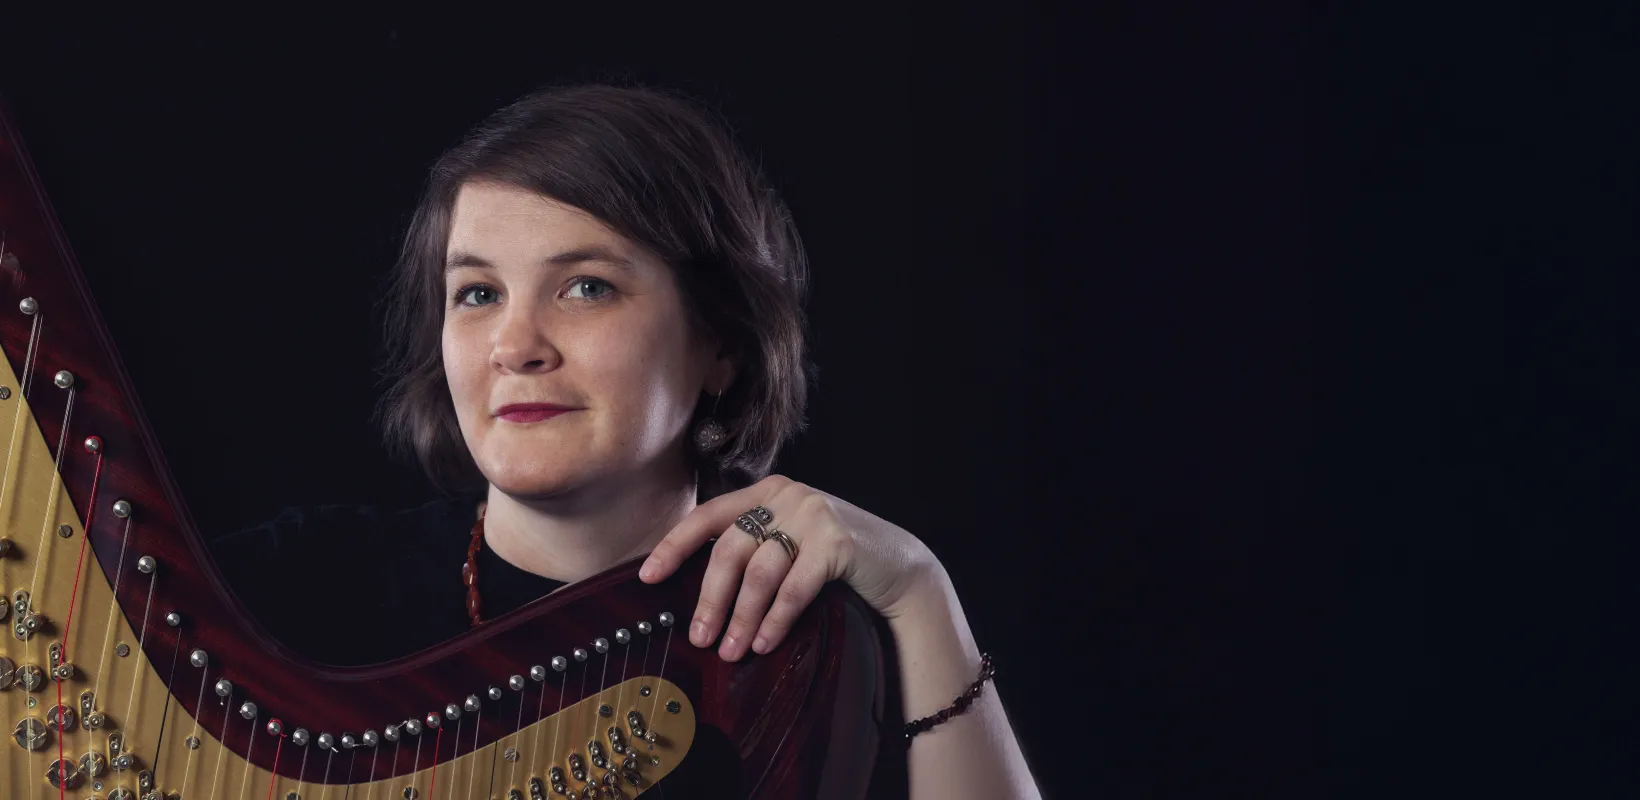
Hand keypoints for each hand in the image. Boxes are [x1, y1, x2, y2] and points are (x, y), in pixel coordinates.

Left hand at [639, 474, 943, 660]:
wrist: (899, 564)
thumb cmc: (833, 559)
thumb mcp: (788, 540)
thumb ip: (752, 547)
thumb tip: (699, 595)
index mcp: (766, 492)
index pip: (707, 516)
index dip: (674, 546)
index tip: (648, 576)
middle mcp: (787, 495)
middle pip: (730, 550)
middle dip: (710, 599)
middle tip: (699, 638)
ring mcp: (813, 515)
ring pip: (760, 573)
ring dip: (742, 618)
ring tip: (732, 651)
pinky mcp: (837, 541)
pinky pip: (794, 587)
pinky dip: (775, 619)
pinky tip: (764, 642)